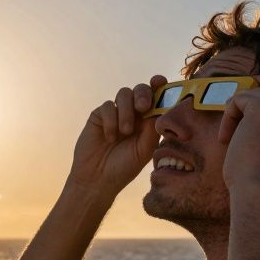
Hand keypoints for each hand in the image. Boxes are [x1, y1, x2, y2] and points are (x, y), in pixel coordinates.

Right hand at [69, 75, 165, 195]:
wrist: (98, 178)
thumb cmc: (124, 167)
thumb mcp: (144, 149)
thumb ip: (152, 127)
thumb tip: (162, 106)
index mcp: (148, 120)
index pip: (156, 97)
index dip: (159, 86)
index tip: (160, 81)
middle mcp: (133, 114)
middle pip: (140, 89)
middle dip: (143, 94)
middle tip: (142, 107)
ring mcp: (115, 113)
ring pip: (124, 94)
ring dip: (126, 111)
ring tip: (125, 131)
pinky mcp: (99, 116)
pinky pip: (107, 106)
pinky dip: (111, 121)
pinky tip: (109, 137)